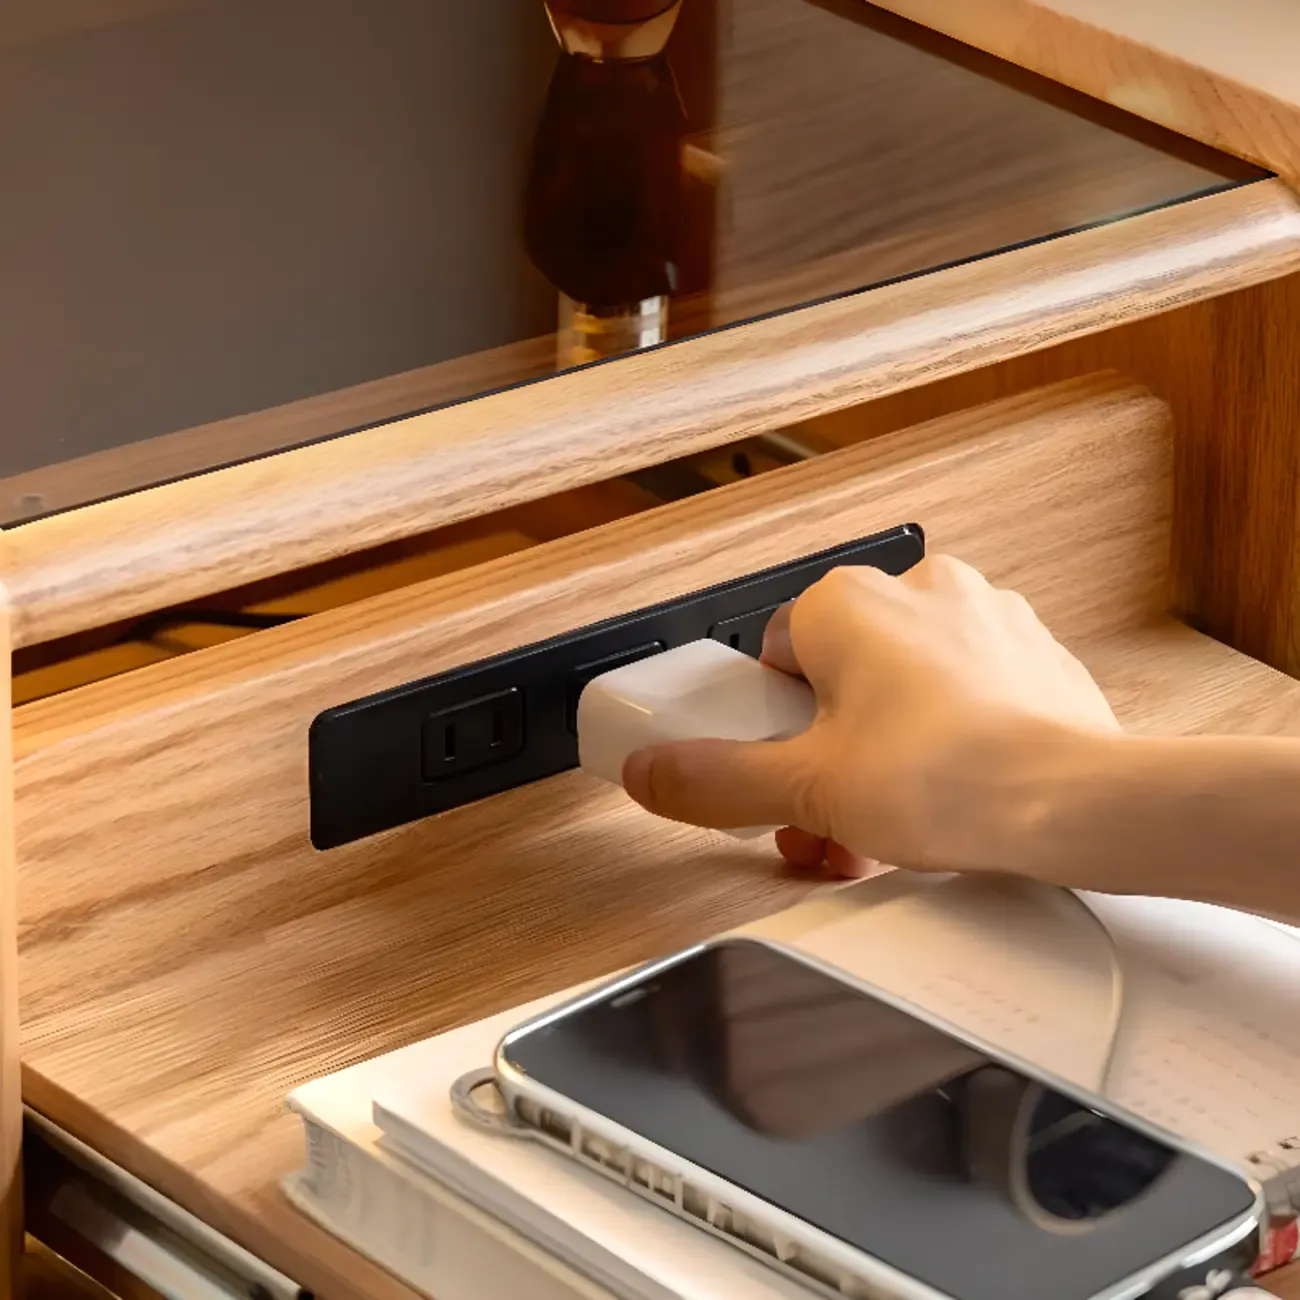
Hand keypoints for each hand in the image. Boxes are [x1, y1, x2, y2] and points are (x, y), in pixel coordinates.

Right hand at [622, 555, 1119, 878]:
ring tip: (888, 826)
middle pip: (839, 681)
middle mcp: (918, 592)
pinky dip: (945, 746)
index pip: (773, 655)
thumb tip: (652, 773)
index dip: (768, 726)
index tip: (776, 772)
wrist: (1078, 803)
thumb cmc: (952, 778)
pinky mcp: (1034, 657)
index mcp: (848, 602)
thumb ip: (714, 781)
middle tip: (829, 814)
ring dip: (882, 758)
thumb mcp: (803, 790)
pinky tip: (948, 802)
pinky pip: (965, 699)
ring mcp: (984, 619)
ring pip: (904, 692)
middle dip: (827, 758)